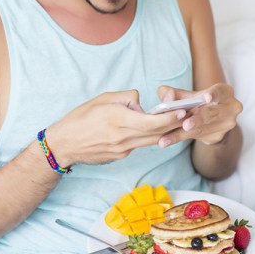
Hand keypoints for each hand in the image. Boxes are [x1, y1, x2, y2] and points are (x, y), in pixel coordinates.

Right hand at [45, 90, 185, 166]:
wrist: (65, 144)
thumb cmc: (81, 117)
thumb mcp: (103, 98)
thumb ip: (126, 98)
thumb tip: (142, 102)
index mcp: (118, 119)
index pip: (151, 122)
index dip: (169, 118)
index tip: (182, 111)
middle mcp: (122, 137)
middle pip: (156, 133)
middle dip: (174, 125)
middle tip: (189, 115)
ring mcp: (122, 149)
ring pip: (151, 141)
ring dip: (165, 132)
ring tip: (178, 122)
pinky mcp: (121, 155)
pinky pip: (139, 144)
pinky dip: (148, 136)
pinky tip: (152, 129)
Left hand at [157, 84, 242, 147]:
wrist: (206, 120)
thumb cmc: (194, 102)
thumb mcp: (185, 95)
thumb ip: (172, 93)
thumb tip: (167, 97)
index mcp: (225, 92)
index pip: (220, 92)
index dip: (214, 94)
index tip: (206, 98)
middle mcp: (230, 108)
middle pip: (212, 113)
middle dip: (197, 119)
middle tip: (185, 125)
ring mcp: (226, 124)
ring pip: (202, 129)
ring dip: (182, 134)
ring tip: (164, 140)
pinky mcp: (218, 137)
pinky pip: (197, 137)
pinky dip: (180, 138)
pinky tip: (167, 141)